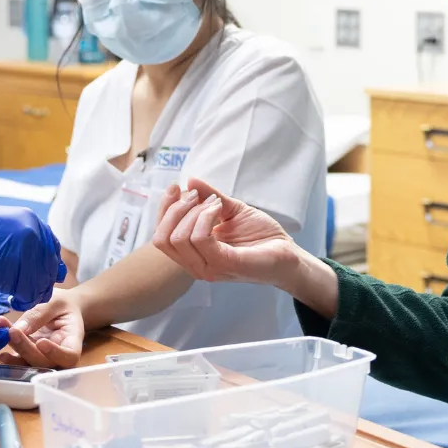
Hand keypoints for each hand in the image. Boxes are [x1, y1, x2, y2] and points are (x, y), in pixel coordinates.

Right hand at [0, 200, 63, 309]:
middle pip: (50, 267)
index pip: (51, 248)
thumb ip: (19, 239)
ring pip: (43, 282)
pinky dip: (24, 301)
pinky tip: (15, 302)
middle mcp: (35, 234)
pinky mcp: (18, 270)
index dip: (45, 266)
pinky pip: (30, 293)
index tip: (38, 277)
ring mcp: (28, 252)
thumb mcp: (0, 227)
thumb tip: (30, 258)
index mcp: (31, 220)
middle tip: (28, 293)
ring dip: (33, 294)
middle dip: (41, 283)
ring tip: (20, 300)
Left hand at [0, 289, 84, 367]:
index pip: (69, 356)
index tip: (41, 342)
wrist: (62, 308)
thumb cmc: (63, 304)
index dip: (56, 354)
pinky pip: (20, 359)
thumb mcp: (55, 301)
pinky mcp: (30, 355)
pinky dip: (8, 352)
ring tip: (0, 337)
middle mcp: (59, 354)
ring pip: (29, 363)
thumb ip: (39, 314)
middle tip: (12, 331)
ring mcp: (44, 357)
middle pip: (45, 361)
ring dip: (14, 352)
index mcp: (73, 340)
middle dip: (26, 349)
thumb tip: (19, 329)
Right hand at [152, 178, 302, 287]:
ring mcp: (209, 268)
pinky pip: (201, 239)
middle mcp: (195, 265)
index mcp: (192, 254)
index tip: (177, 187)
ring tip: (215, 202)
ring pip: (179, 238)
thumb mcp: (230, 209)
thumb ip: (209, 196)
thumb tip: (189, 179)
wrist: (287, 253)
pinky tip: (220, 208)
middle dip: (175, 208)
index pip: (160, 236)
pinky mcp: (225, 265)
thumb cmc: (260, 235)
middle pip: (162, 237)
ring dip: (194, 211)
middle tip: (197, 195)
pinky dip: (206, 216)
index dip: (163, 208)